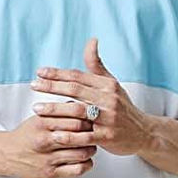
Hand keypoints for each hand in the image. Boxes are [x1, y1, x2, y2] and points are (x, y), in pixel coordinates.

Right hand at [0, 113, 96, 177]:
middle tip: (96, 132)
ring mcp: (48, 159)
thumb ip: (58, 111)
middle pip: (80, 134)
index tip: (94, 118)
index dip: (89, 117)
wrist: (6, 154)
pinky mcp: (51, 173)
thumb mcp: (38, 118)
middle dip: (92, 133)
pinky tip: (86, 160)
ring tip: (91, 146)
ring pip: (81, 153)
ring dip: (91, 149)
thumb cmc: (26, 135)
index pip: (75, 116)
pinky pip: (77, 169)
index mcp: (43, 123)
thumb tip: (81, 104)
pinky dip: (87, 164)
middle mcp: (45, 141)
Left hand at [30, 38, 153, 155]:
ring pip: (78, 111)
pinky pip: (85, 136)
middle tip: (32, 85)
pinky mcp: (108, 136)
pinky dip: (69, 135)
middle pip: (75, 90)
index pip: (78, 75)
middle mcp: (108, 98)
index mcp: (107, 85)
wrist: (144, 133)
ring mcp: (109, 118)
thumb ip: (97, 65)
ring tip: (37, 109)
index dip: (57, 73)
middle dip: (52, 87)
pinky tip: (54, 134)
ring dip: (55, 109)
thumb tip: (91, 40)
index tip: (39, 72)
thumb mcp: (112, 84)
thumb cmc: (123, 108)